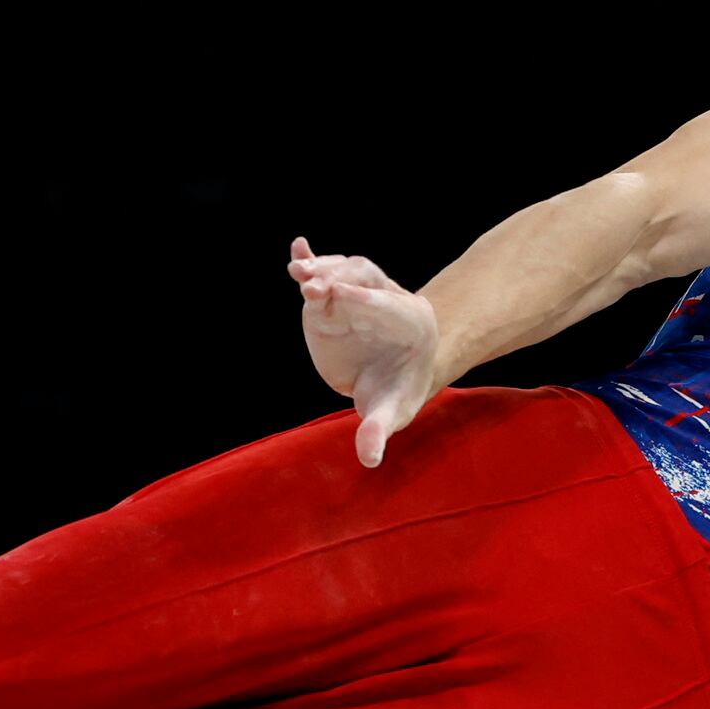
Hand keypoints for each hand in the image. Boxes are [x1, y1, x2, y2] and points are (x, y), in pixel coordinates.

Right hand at [288, 235, 445, 467]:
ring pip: (345, 270)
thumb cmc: (398, 391)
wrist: (395, 370)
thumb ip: (379, 429)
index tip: (339, 297)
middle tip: (314, 289)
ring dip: (323, 269)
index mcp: (412, 323)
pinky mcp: (333, 296)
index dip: (363, 301)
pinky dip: (311, 259)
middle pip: (366, 279)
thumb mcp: (391, 411)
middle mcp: (386, 300)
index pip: (387, 306)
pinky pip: (325, 273)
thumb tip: (369, 458)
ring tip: (299, 274)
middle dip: (341, 280)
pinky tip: (297, 250)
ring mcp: (358, 294)